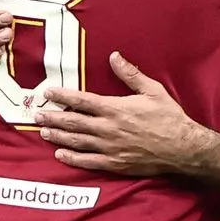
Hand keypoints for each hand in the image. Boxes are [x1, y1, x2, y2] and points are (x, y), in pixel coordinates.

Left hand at [37, 52, 209, 176]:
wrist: (183, 148)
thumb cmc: (169, 118)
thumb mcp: (152, 90)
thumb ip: (130, 75)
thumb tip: (114, 56)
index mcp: (116, 108)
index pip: (83, 100)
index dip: (63, 96)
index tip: (49, 92)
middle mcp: (109, 129)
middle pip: (74, 122)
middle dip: (54, 117)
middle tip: (36, 114)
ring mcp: (110, 148)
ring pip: (77, 141)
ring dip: (58, 135)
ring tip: (43, 131)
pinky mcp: (115, 164)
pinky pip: (88, 161)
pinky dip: (72, 158)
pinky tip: (60, 154)